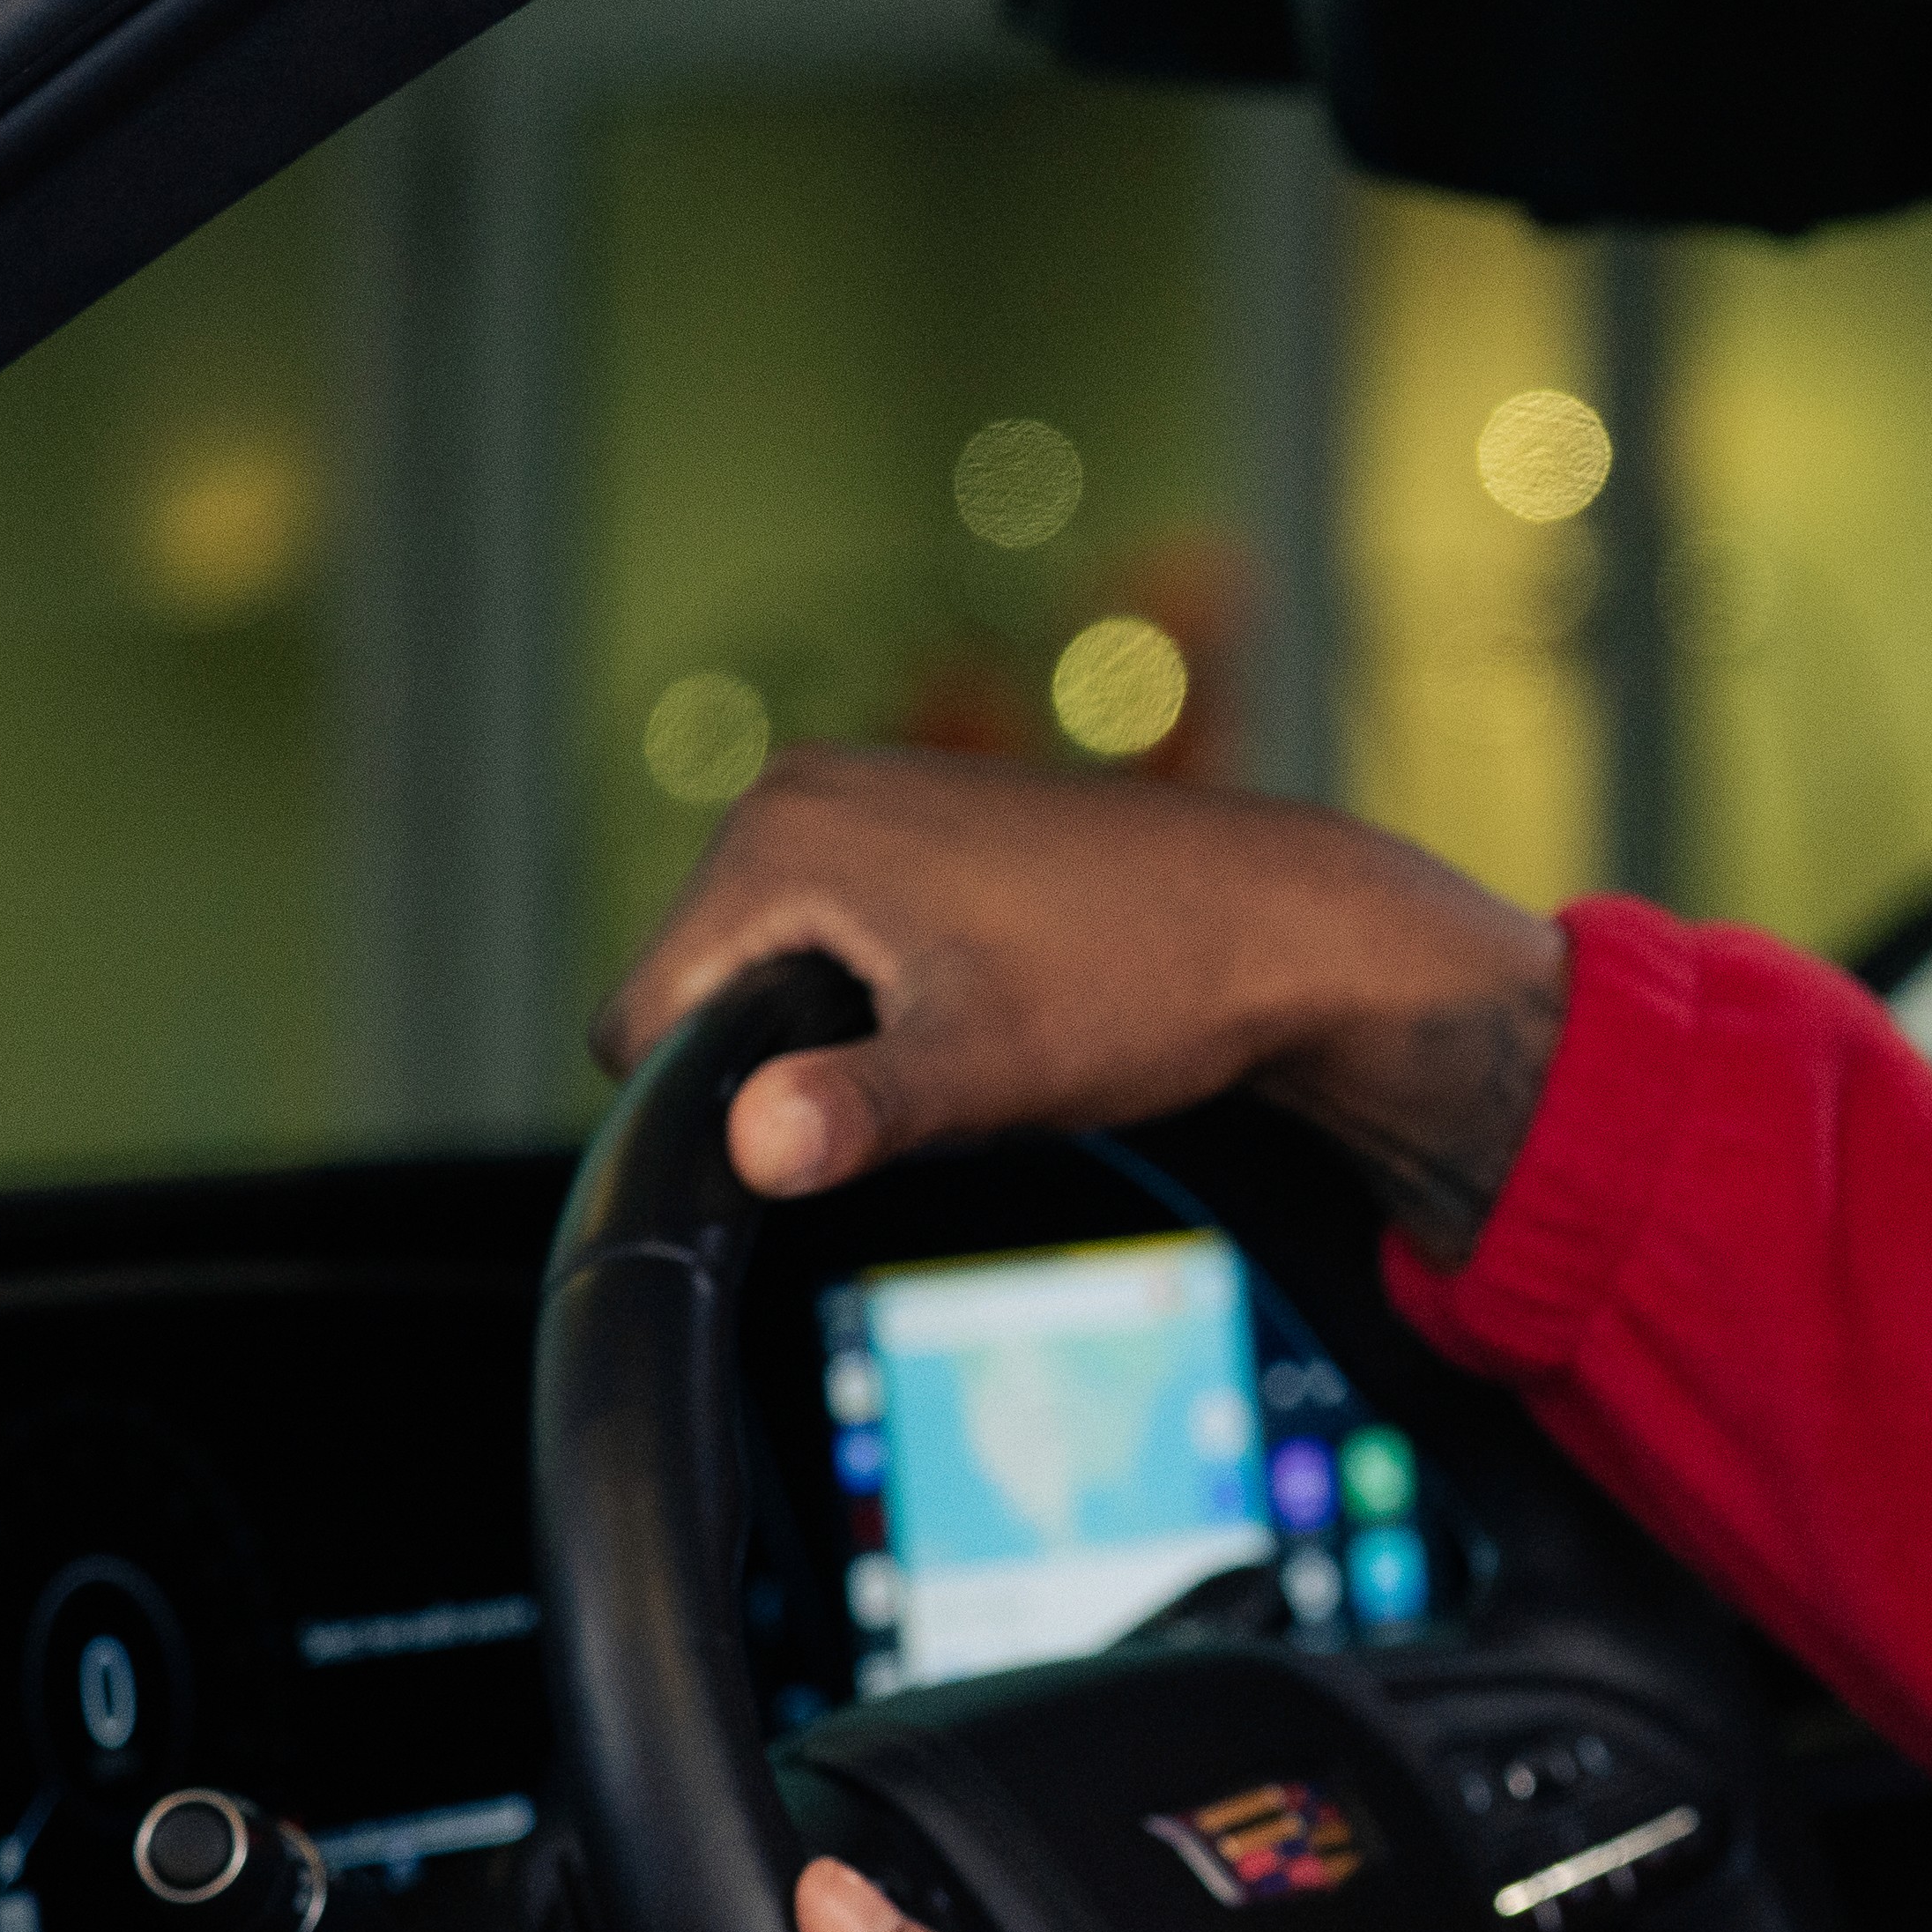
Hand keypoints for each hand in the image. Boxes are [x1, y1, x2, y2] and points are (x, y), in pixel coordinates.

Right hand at [591, 749, 1568, 1260]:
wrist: (1290, 927)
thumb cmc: (1147, 989)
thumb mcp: (989, 1071)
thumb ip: (857, 1110)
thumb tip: (754, 1144)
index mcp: (781, 835)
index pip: (641, 1023)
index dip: (726, 1104)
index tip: (851, 1110)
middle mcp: (800, 787)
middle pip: (700, 994)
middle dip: (789, 1062)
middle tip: (933, 1068)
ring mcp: (860, 792)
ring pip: (767, 973)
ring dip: (841, 1031)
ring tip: (969, 1029)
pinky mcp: (913, 816)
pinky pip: (831, 937)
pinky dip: (883, 988)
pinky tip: (984, 997)